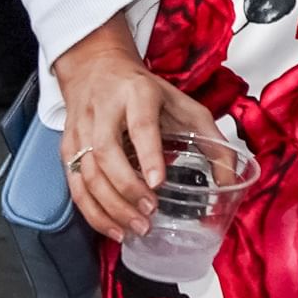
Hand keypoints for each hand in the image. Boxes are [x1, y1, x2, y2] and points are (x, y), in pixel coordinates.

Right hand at [53, 19, 215, 242]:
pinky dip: (93, 212)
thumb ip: (212, 140)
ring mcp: (82, 130)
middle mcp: (105, 110)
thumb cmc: (147, 92)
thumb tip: (230, 179)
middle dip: (127, 188)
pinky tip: (113, 227)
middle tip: (150, 212)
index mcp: (138, 94)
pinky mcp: (67, 148)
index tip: (158, 182)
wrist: (98, 70)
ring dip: (110, 207)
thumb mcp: (185, 106)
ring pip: (86, 173)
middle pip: (106, 153)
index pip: (141, 125)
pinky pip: (75, 186)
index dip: (148, 154)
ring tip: (136, 227)